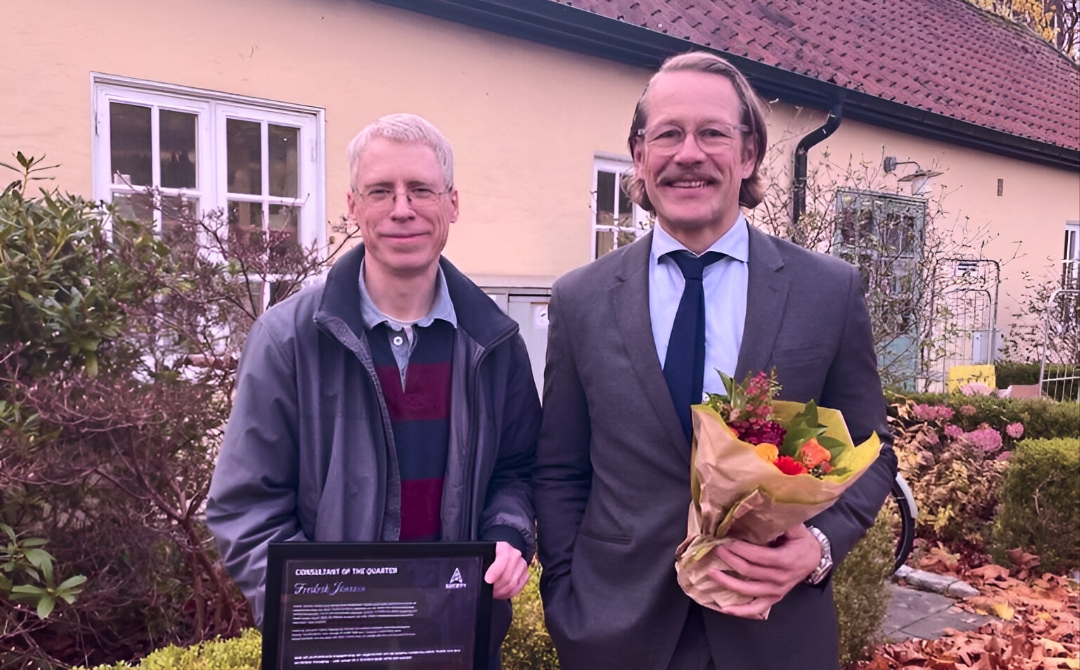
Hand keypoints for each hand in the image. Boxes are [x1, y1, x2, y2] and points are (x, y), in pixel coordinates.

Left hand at [484, 541, 529, 599]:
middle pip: (508, 575)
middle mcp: (515, 555)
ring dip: (502, 592)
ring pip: (513, 583)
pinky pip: (518, 587)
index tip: (488, 580)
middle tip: (488, 591)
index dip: (495, 571)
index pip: (503, 559)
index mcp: (504, 547)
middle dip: (496, 587)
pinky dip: (509, 593)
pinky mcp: (525, 574)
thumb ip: (480, 562)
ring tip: (493, 593)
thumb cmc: (489, 555)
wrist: (500, 554)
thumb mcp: (484, 554)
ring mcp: (522, 565)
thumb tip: (475, 573)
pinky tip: (501, 594)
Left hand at [707, 524, 822, 618]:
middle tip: (714, 549)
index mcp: (786, 560)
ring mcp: (777, 591)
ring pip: (748, 590)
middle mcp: (781, 578)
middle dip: (730, 560)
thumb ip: (782, 522)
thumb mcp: (797, 529)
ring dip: (728, 583)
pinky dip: (741, 611)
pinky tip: (725, 608)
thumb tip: (763, 509)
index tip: (725, 541)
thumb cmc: (802, 542)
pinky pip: (757, 608)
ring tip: (711, 573)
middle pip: (750, 572)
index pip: (758, 556)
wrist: (815, 560)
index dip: (740, 549)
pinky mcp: (774, 598)